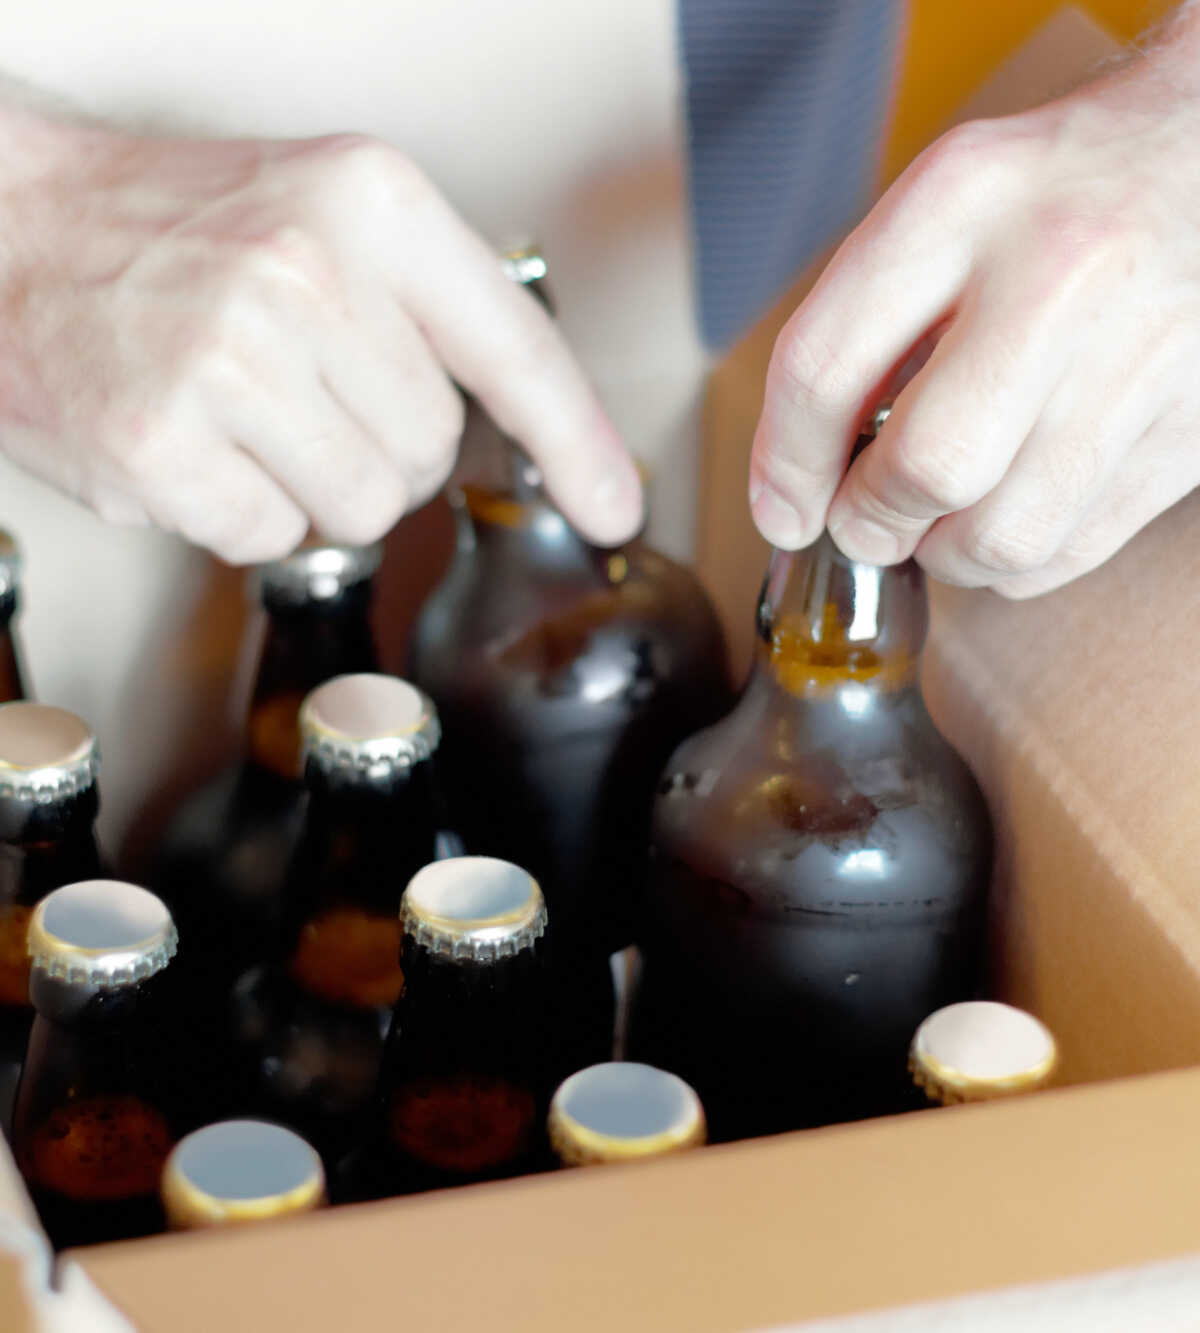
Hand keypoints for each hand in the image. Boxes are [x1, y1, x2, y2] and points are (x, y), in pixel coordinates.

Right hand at [0, 109, 641, 562]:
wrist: (6, 225)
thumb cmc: (173, 232)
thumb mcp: (322, 216)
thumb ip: (424, 309)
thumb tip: (518, 430)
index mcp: (371, 202)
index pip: (516, 349)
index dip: (578, 442)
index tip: (615, 506)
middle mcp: (308, 272)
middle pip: (432, 457)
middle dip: (380, 451)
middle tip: (299, 393)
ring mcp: (229, 360)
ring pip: (364, 511)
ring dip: (313, 488)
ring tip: (244, 417)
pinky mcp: (161, 444)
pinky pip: (272, 537)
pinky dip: (240, 513)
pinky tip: (196, 446)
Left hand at [749, 13, 1199, 596]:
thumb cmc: (1053, 193)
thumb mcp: (938, 209)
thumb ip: (859, 328)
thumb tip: (800, 486)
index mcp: (965, 201)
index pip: (824, 368)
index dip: (784, 466)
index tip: (783, 510)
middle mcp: (1062, 272)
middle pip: (927, 469)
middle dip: (872, 520)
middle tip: (866, 517)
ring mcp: (1145, 352)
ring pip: (1002, 537)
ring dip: (946, 553)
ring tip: (939, 515)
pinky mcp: (1193, 425)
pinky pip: (1069, 551)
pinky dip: (1012, 560)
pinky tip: (1003, 511)